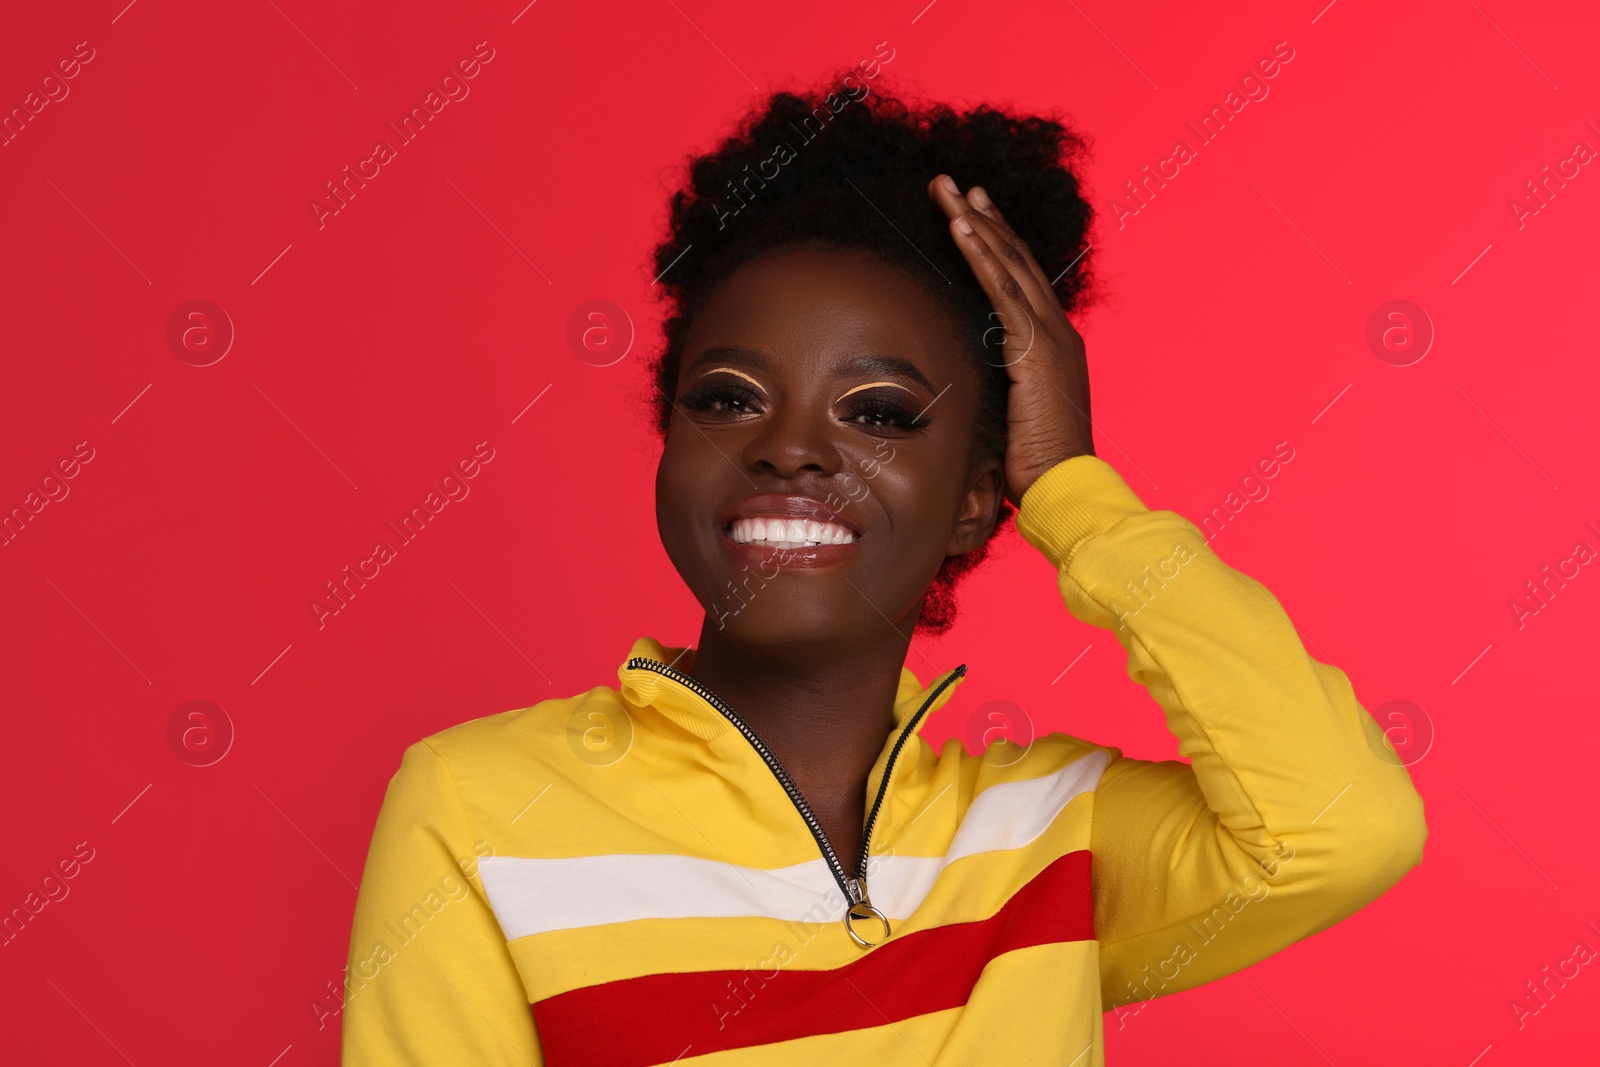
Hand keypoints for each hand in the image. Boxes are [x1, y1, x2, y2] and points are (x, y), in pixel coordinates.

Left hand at [927, 173, 1092, 506]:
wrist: (1066, 486)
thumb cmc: (1038, 464)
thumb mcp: (1016, 415)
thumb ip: (1002, 389)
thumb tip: (973, 386)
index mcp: (1055, 344)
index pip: (1023, 280)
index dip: (999, 243)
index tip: (974, 212)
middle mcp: (1057, 331)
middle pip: (1016, 259)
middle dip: (983, 216)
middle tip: (953, 183)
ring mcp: (1049, 336)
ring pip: (1008, 264)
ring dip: (975, 222)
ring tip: (948, 190)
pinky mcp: (1034, 348)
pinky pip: (1002, 291)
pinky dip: (980, 255)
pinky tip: (960, 226)